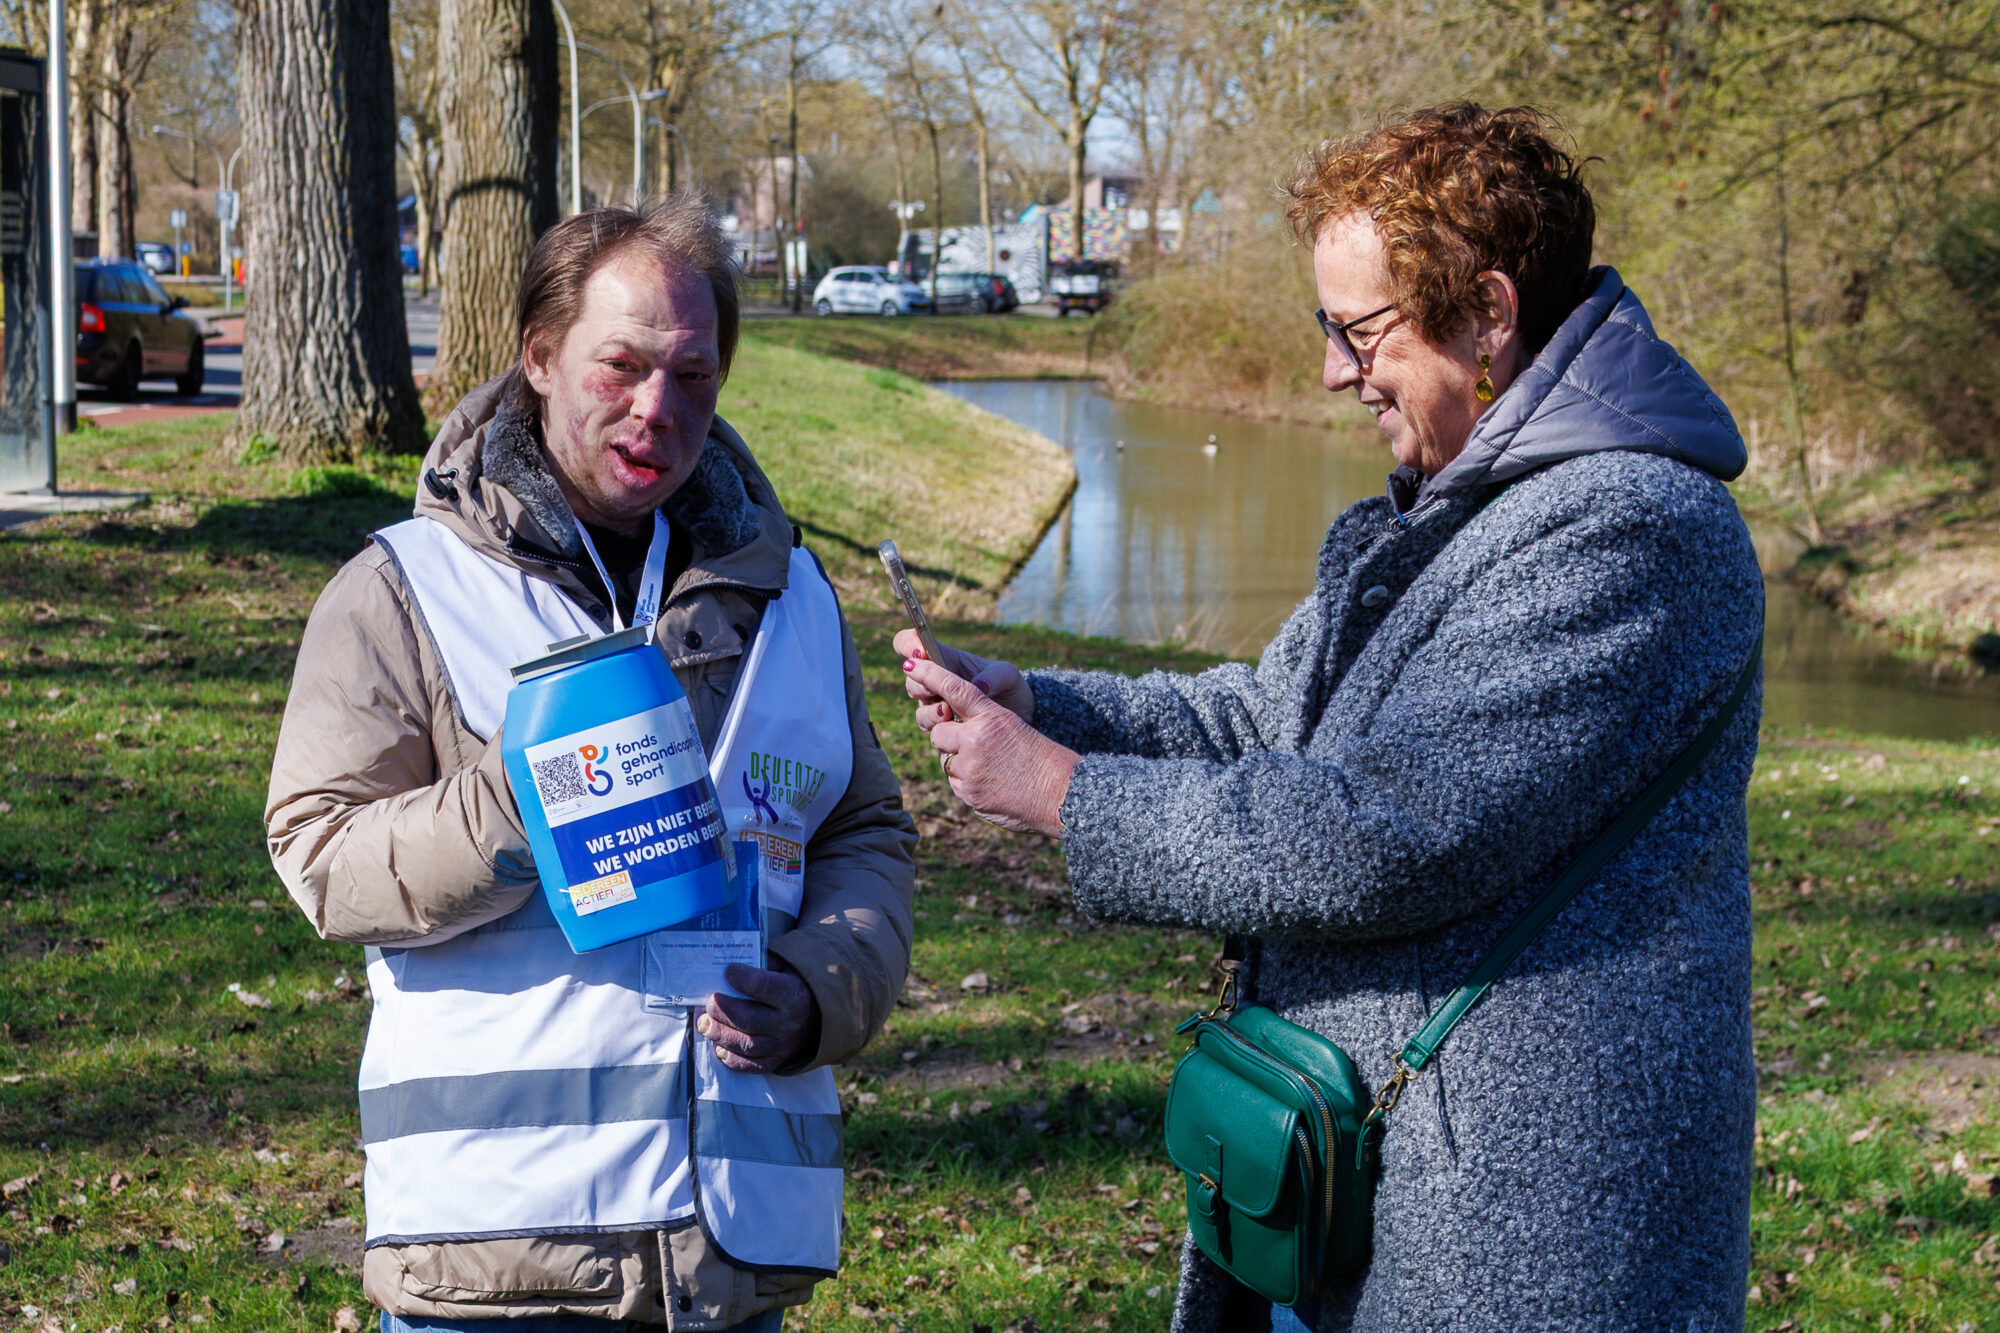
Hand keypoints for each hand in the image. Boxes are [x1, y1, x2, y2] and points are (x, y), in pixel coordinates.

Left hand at [698, 960, 817, 1072]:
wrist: (819, 1016)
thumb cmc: (794, 985)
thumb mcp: (786, 967)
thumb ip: (763, 964)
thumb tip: (732, 964)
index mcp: (794, 994)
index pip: (765, 987)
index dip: (743, 979)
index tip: (728, 971)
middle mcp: (790, 1023)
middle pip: (750, 1020)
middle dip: (724, 1011)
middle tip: (708, 1002)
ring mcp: (784, 1045)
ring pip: (748, 1045)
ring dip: (721, 1035)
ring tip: (704, 1024)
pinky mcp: (778, 1061)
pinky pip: (753, 1066)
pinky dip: (733, 1059)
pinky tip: (719, 1047)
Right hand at [892, 628, 1031, 729]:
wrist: (1018, 718)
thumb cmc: (1010, 688)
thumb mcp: (1008, 676)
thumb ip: (994, 676)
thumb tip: (978, 686)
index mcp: (947, 659)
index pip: (912, 643)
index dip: (908, 644)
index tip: (920, 654)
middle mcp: (936, 680)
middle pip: (910, 676)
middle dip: (918, 683)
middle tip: (932, 690)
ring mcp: (936, 703)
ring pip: (918, 705)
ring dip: (928, 709)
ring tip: (946, 712)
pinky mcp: (942, 725)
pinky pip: (928, 726)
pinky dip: (936, 726)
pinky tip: (953, 726)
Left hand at [905, 655, 1077, 836]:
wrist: (1058, 794)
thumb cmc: (1040, 757)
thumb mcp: (1014, 727)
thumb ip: (982, 722)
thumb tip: (951, 723)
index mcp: (991, 717)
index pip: (955, 688)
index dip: (930, 674)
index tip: (911, 663)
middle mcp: (976, 739)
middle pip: (938, 731)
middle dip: (947, 737)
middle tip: (970, 744)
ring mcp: (970, 768)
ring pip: (945, 759)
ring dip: (959, 762)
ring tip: (990, 768)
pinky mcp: (967, 793)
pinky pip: (955, 782)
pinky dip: (968, 782)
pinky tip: (992, 784)